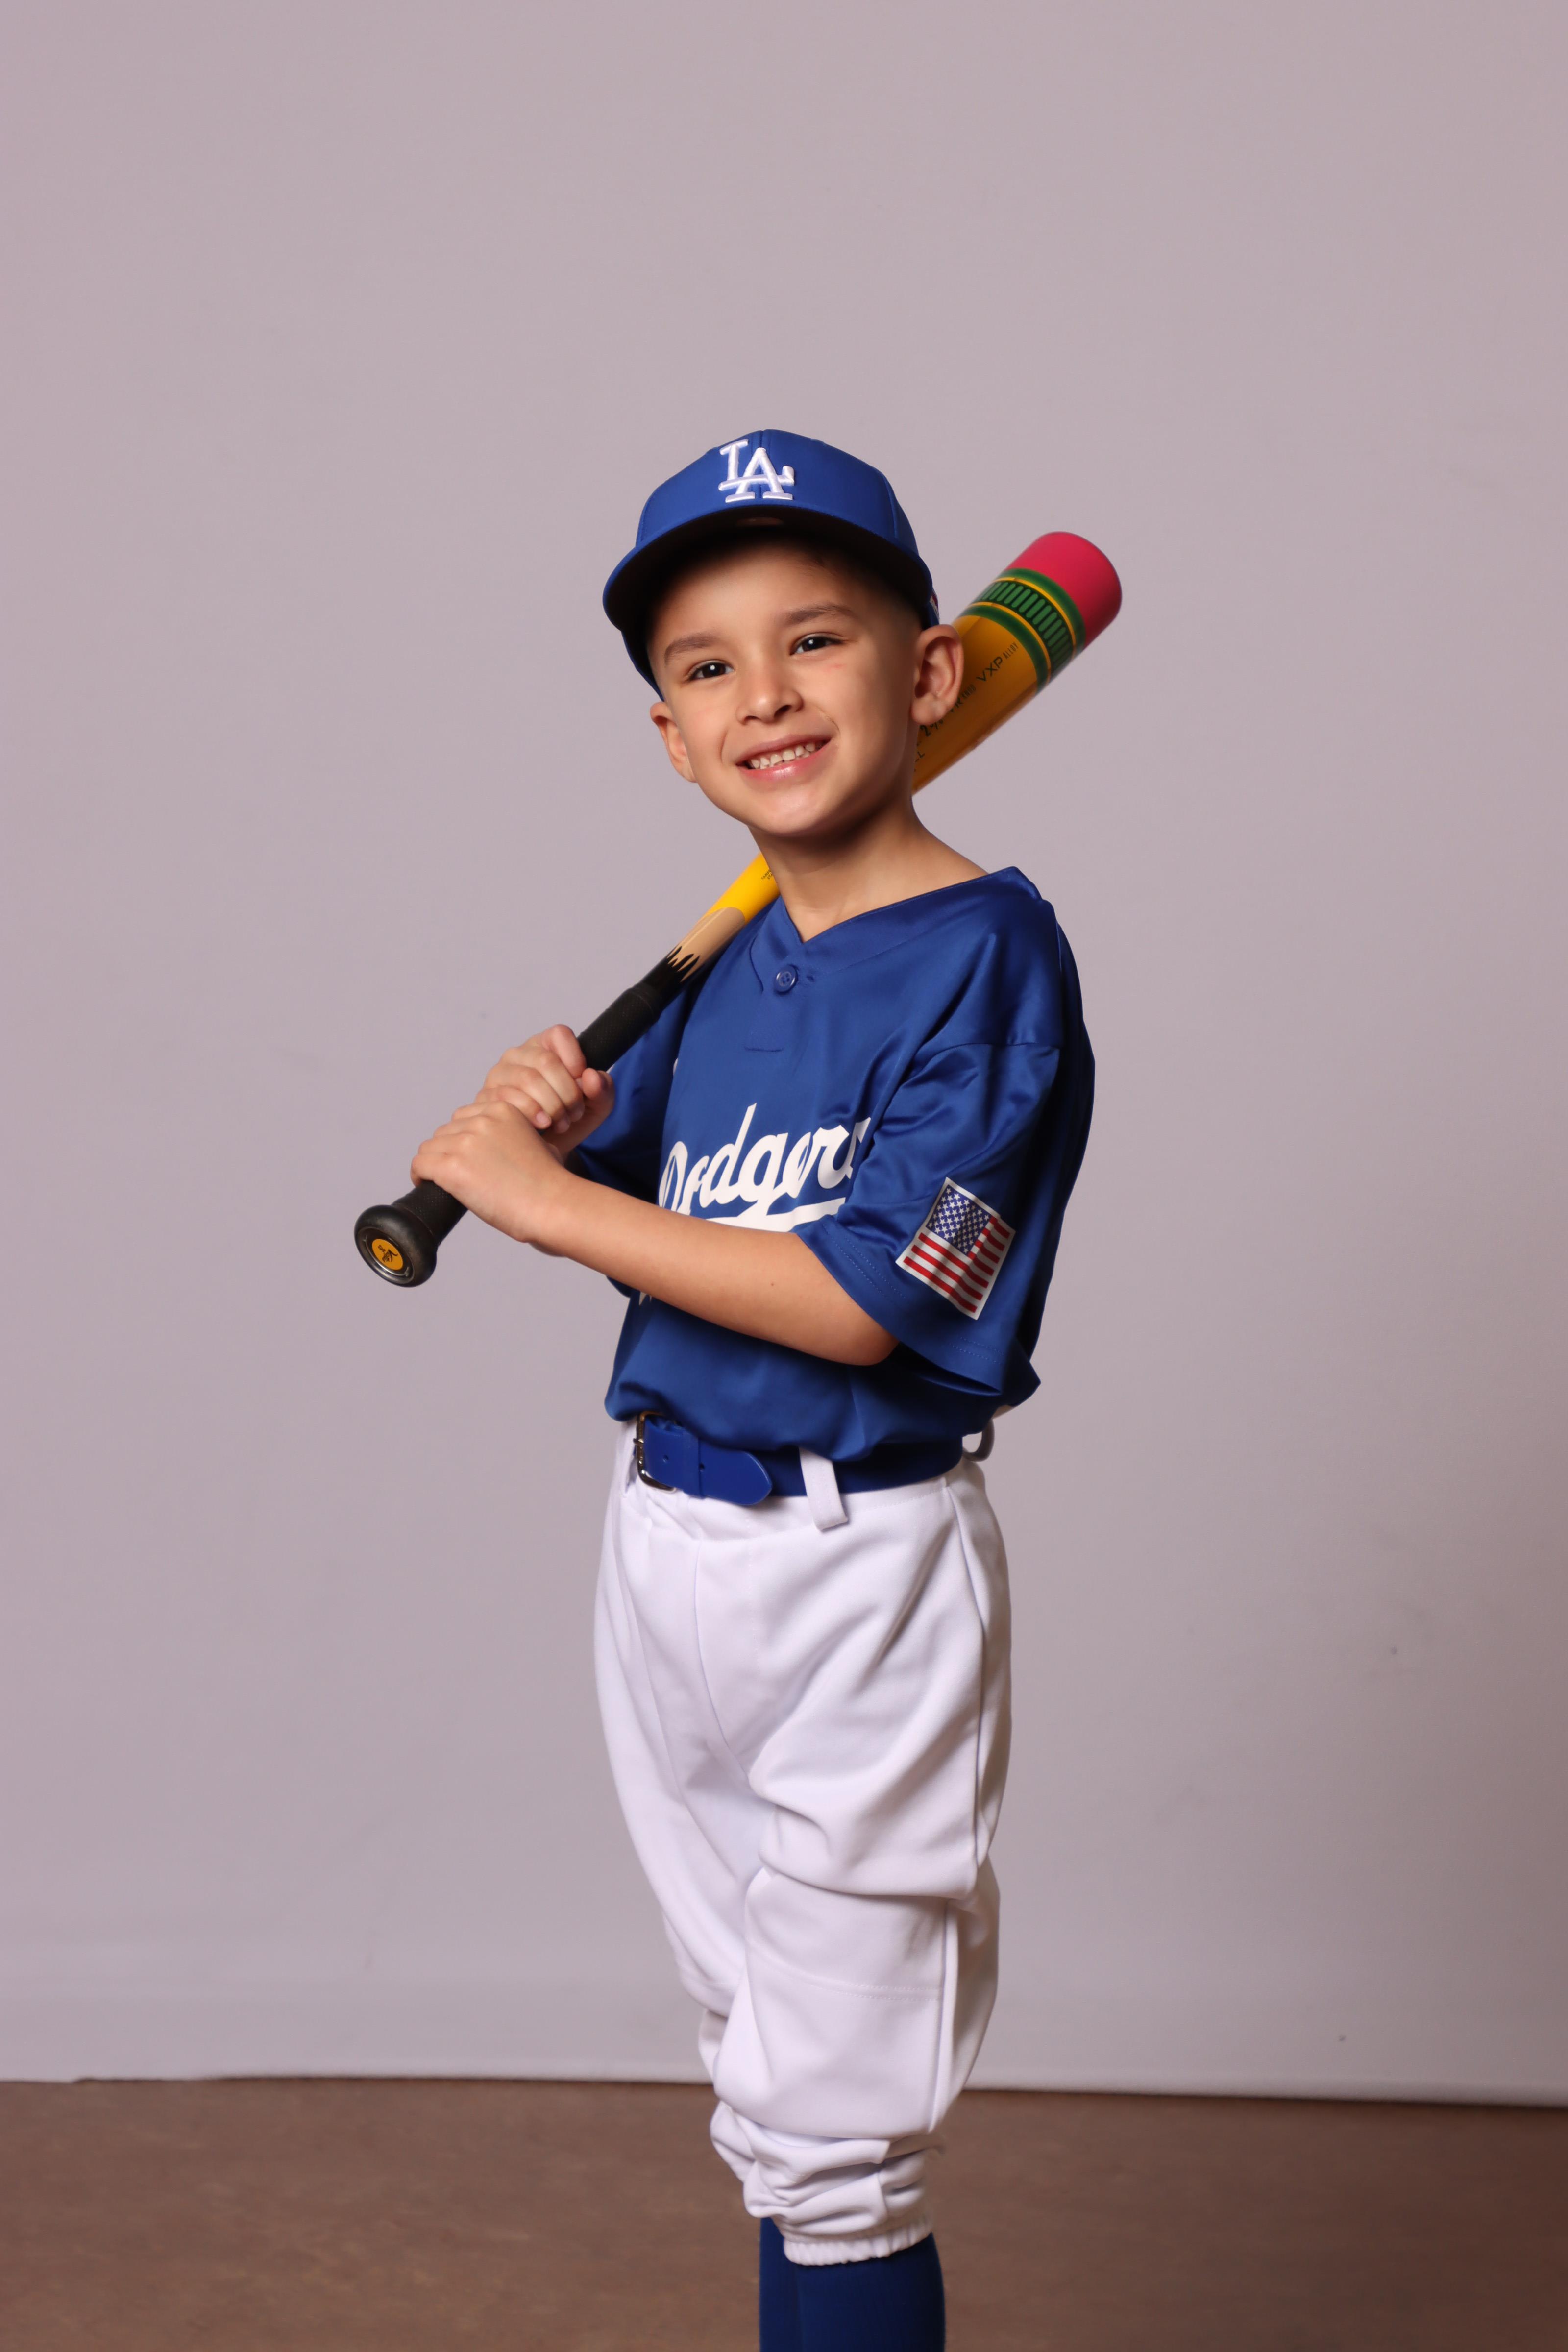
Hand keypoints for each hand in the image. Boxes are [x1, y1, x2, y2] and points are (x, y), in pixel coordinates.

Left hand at [410, 1097, 571, 1246]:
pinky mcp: (452, 1167)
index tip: (462, 1156)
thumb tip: (504, 1149)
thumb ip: (518, 1135)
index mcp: (502, 1110)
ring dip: (433, 1164)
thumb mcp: (540, 1142)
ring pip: (429, 1149)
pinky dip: (420, 1175)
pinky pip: (420, 1165)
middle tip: (454, 1173)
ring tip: (440, 1182)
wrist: (552, 1204)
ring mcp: (465, 1143)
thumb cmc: (549, 1182)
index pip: (462, 1117)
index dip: (460, 1138)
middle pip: (444, 1132)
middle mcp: (481, 1121)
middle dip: (447, 1152)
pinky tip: (426, 1185)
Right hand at [477, 1026, 614, 1157]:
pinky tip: (544, 1125)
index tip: (583, 1084)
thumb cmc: (569, 1121)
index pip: (559, 1034)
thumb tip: (591, 1077)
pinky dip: (532, 1114)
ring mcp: (498, 1074)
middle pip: (545, 1060)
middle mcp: (518, 1055)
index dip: (576, 1059)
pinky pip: (507, 1099)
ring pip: (527, 1079)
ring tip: (562, 1122)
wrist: (543, 1152)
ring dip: (551, 1105)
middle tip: (575, 1113)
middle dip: (567, 1091)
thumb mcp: (596, 1107)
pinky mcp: (485, 1097)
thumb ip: (603, 1090)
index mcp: (545, 1046)